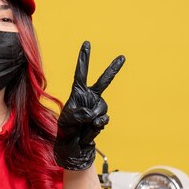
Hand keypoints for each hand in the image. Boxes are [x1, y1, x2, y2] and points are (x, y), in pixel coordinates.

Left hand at [55, 41, 124, 170]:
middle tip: (122, 57)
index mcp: (78, 92)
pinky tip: (89, 129)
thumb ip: (78, 114)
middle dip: (113, 69)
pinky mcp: (102, 118)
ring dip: (92, 119)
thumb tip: (93, 115)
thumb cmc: (66, 129)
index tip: (86, 44)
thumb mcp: (67, 119)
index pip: (81, 72)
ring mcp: (98, 107)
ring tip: (83, 125)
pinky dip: (95, 126)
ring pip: (101, 108)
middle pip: (103, 81)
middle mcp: (90, 97)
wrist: (73, 145)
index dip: (84, 58)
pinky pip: (103, 120)